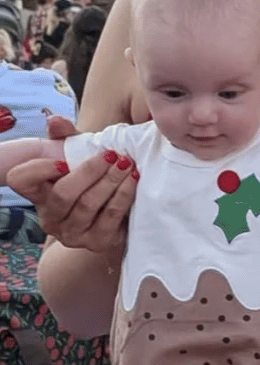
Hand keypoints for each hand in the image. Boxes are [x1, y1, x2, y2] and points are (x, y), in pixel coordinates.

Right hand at [8, 120, 136, 253]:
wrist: (117, 214)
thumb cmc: (93, 179)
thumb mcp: (78, 155)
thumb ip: (66, 136)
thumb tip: (55, 121)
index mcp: (39, 193)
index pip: (21, 180)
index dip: (39, 169)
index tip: (64, 160)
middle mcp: (50, 218)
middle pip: (63, 194)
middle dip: (90, 171)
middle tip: (113, 155)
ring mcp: (72, 234)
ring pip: (89, 205)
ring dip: (111, 182)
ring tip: (127, 164)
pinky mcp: (96, 243)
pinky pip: (110, 218)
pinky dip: (123, 196)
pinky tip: (133, 181)